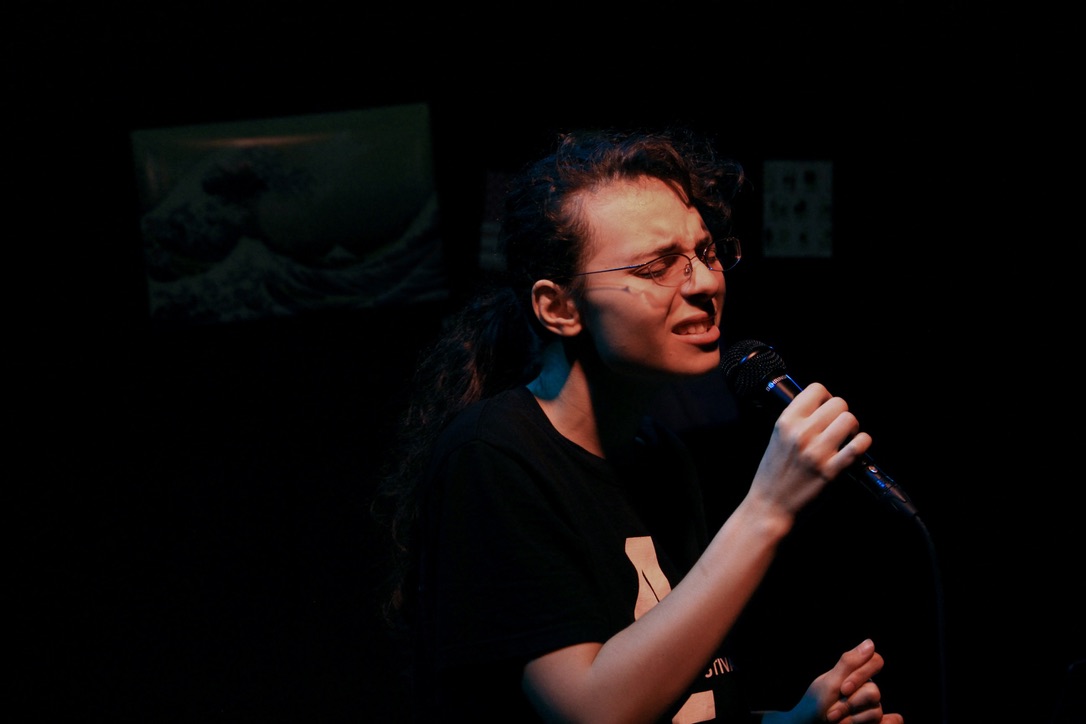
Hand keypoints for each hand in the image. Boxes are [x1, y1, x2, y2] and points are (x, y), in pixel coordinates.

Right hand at [750, 382, 871, 516]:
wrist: (770, 506)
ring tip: (846, 437)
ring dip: (852, 427)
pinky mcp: (831, 471)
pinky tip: (856, 447)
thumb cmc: (772, 474)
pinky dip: (862, 443)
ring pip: (850, 419)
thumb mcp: (776, 438)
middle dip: (841, 413)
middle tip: (837, 426)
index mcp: (786, 422)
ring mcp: (817, 452)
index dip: (826, 397)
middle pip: (838, 403)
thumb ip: (796, 421)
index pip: (816, 389)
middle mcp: (801, 433)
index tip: (826, 407)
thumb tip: (820, 407)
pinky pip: (859, 445)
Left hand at [768, 639, 902, 723]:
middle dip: (850, 704)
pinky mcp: (874, 723)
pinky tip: (886, 720)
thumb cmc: (817, 704)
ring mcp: (870, 708)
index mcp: (857, 674)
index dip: (862, 675)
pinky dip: (890, 723)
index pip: (876, 661)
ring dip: (852, 719)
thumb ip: (849, 663)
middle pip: (874, 691)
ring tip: (835, 720)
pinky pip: (890, 722)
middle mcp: (867, 689)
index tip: (843, 689)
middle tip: (832, 712)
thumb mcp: (829, 682)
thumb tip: (870, 642)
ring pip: (876, 711)